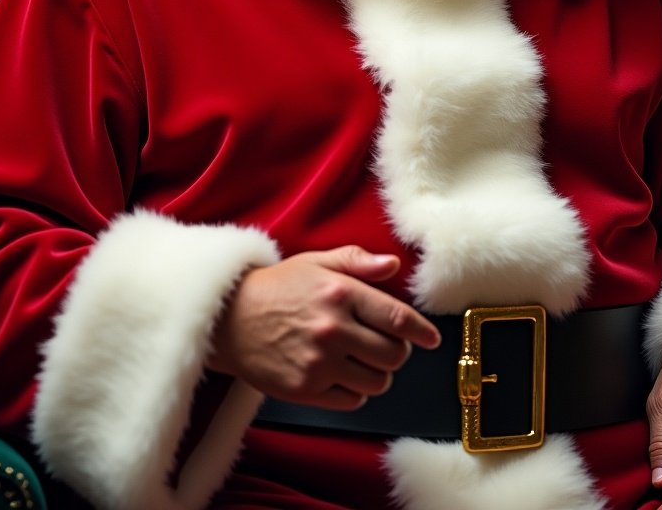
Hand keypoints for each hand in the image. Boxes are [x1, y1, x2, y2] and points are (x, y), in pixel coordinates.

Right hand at [208, 245, 440, 409]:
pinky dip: (354, 390)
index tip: (431, 338)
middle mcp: (333, 329)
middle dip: (396, 351)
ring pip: (377, 382)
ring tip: (360, 359)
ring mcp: (319, 363)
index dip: (422, 331)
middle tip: (384, 344)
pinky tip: (339, 373)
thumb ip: (357, 261)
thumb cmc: (277, 288)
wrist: (229, 320)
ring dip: (377, 373)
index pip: (398, 319)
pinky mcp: (306, 389)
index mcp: (340, 293)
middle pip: (393, 354)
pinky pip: (353, 400)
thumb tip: (393, 265)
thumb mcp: (316, 262)